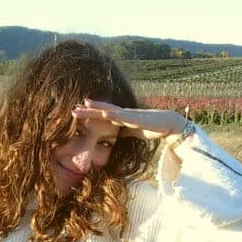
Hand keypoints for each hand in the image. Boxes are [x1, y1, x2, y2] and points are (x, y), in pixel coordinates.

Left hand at [72, 98, 189, 140]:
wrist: (168, 124)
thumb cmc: (150, 127)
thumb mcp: (132, 132)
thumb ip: (123, 132)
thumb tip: (115, 136)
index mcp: (121, 117)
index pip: (102, 114)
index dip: (89, 113)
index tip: (76, 112)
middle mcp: (123, 113)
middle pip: (102, 110)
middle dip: (88, 109)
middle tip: (73, 108)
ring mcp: (129, 114)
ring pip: (110, 110)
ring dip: (97, 107)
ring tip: (85, 104)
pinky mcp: (137, 118)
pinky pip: (123, 116)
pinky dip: (114, 114)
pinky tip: (105, 113)